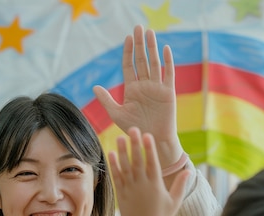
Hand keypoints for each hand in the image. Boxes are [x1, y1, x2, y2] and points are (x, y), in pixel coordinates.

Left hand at [94, 25, 181, 168]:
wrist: (151, 140)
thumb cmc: (133, 129)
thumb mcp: (117, 114)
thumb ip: (106, 100)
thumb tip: (95, 86)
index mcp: (132, 88)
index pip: (129, 65)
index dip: (128, 51)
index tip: (128, 38)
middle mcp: (144, 85)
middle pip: (142, 60)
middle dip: (140, 44)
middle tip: (139, 27)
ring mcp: (157, 87)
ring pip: (154, 63)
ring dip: (152, 48)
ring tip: (150, 32)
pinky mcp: (168, 92)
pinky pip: (168, 74)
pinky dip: (167, 61)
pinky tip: (165, 48)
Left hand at [109, 127, 187, 215]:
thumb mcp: (174, 202)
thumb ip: (180, 185)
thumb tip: (189, 171)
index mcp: (155, 186)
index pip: (152, 163)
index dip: (149, 149)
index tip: (147, 135)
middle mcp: (141, 186)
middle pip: (137, 161)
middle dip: (135, 144)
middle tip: (132, 129)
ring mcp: (130, 189)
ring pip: (125, 167)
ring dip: (122, 151)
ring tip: (120, 137)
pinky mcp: (121, 194)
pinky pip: (117, 177)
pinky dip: (114, 165)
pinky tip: (112, 153)